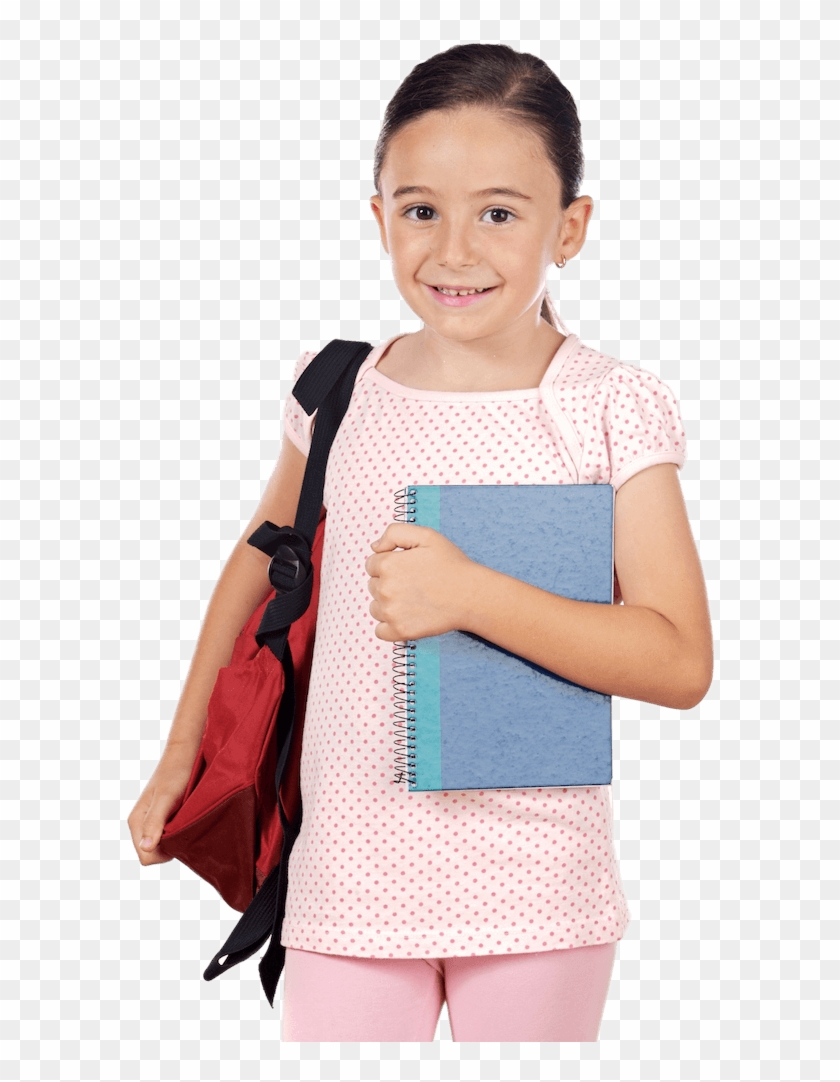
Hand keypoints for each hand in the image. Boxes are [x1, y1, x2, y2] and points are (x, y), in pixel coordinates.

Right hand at [127, 749, 193, 865]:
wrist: (185, 753)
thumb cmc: (176, 773)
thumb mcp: (166, 797)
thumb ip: (155, 821)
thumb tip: (146, 847)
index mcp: (137, 822)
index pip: (146, 856)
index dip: (165, 853)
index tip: (181, 835)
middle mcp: (142, 824)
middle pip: (154, 853)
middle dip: (171, 847)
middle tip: (187, 825)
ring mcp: (153, 821)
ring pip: (163, 846)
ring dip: (178, 839)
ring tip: (188, 819)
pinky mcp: (164, 817)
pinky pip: (170, 835)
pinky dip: (181, 831)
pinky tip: (189, 817)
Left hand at [365, 522, 477, 640]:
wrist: (471, 595)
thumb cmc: (451, 564)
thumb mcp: (426, 536)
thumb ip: (395, 533)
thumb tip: (375, 548)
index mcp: (387, 565)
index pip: (372, 565)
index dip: (389, 564)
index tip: (407, 568)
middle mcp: (385, 589)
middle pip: (373, 586)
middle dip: (388, 583)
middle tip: (413, 583)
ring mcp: (391, 613)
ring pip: (375, 608)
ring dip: (387, 604)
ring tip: (411, 600)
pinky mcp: (400, 631)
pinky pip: (380, 631)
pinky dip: (388, 626)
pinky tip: (405, 617)